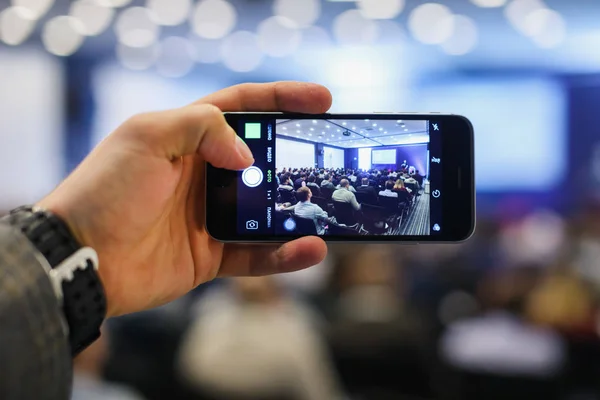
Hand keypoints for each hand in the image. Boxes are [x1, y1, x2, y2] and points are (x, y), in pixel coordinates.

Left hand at [38, 82, 331, 316]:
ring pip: (266, 211)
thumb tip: (248, 157)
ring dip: (298, 211)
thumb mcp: (147, 137)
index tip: (320, 100)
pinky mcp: (211, 255)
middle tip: (328, 159)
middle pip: (261, 160)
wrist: (81, 258)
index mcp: (186, 138)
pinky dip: (285, 254)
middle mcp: (202, 175)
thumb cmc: (105, 191)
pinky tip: (310, 248)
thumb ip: (202, 128)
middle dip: (296, 156)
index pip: (242, 108)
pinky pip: (258, 255)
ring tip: (327, 211)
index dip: (282, 100)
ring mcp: (209, 216)